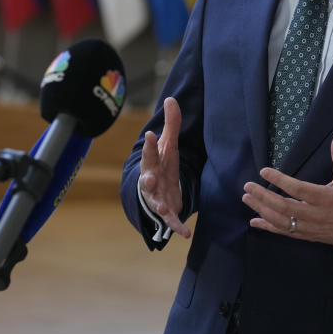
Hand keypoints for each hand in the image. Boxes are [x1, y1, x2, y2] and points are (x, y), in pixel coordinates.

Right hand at [138, 97, 191, 238]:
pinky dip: (177, 227)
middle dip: (146, 179)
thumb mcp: (167, 145)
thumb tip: (171, 99)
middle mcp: (151, 180)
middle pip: (147, 179)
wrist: (155, 190)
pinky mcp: (167, 211)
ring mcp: (157, 197)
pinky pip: (171, 221)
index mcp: (153, 162)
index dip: (149, 145)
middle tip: (147, 178)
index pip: (150, 152)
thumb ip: (171, 124)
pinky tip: (186, 234)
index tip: (149, 135)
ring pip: (155, 202)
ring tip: (162, 209)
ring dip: (158, 206)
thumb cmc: (161, 164)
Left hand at [241, 129, 332, 247]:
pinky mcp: (308, 236)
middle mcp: (316, 215)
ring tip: (247, 198)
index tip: (263, 171)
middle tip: (248, 186)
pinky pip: (285, 233)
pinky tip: (254, 221)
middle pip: (285, 207)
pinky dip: (268, 227)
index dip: (280, 180)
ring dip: (262, 210)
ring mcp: (310, 228)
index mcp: (326, 198)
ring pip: (282, 222)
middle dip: (263, 197)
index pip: (298, 189)